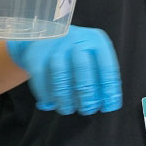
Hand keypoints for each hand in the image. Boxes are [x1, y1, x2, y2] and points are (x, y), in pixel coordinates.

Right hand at [6, 26, 121, 115]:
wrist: (44, 35)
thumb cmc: (75, 52)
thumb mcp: (92, 55)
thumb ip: (100, 75)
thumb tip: (108, 102)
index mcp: (96, 40)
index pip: (107, 67)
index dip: (109, 90)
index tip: (109, 107)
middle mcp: (77, 40)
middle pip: (83, 71)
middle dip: (87, 95)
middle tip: (88, 110)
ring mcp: (56, 46)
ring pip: (61, 76)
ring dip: (65, 98)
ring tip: (68, 109)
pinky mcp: (36, 54)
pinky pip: (41, 78)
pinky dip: (46, 94)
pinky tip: (50, 104)